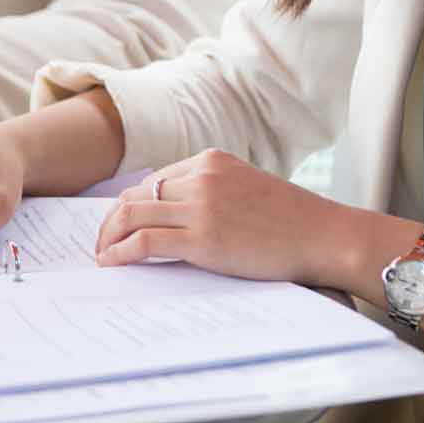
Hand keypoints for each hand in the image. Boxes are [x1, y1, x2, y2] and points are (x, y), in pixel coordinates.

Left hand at [94, 149, 348, 283]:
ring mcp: (200, 205)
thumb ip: (212, 191)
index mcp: (210, 160)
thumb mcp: (245, 188)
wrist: (322, 235)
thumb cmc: (290, 220)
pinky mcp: (201, 238)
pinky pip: (145, 242)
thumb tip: (174, 213)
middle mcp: (201, 176)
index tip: (119, 223)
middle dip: (112, 219)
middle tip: (101, 241)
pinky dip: (121, 252)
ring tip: (101, 255)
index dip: (130, 203)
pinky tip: (112, 262)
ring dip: (109, 236)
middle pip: (136, 194)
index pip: (154, 179)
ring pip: (133, 215)